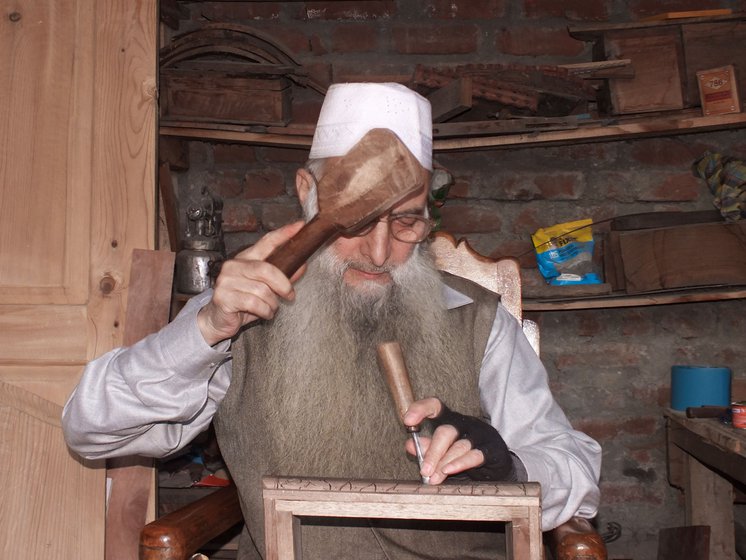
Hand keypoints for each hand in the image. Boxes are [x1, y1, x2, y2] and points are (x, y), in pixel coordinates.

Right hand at [196, 221, 305, 345]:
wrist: (218, 320)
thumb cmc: (243, 302)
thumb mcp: (265, 288)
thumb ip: (282, 277)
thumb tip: (302, 265)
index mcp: (245, 258)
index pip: (266, 242)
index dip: (283, 233)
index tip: (299, 226)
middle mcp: (234, 265)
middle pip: (267, 269)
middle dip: (283, 285)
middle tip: (290, 295)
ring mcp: (226, 280)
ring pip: (262, 290)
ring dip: (272, 304)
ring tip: (270, 308)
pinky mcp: (223, 296)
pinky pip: (254, 303)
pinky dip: (265, 311)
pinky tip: (263, 313)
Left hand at [403, 398, 515, 483]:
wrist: (498, 464)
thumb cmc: (466, 455)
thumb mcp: (444, 451)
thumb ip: (427, 448)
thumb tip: (409, 445)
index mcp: (451, 420)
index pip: (435, 406)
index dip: (421, 409)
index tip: (407, 421)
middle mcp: (465, 424)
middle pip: (446, 431)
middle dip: (433, 451)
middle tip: (423, 470)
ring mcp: (480, 435)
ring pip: (459, 446)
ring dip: (444, 463)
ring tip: (433, 478)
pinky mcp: (492, 449)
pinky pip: (475, 455)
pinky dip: (460, 464)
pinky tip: (449, 470)